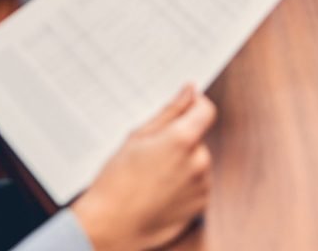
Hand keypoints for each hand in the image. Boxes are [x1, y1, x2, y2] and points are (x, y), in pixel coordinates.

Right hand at [73, 85, 214, 250]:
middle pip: (199, 137)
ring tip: (155, 174)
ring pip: (198, 160)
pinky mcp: (200, 206)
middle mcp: (199, 162)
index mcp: (183, 140)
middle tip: (154, 151)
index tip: (184, 108)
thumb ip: (170, 111)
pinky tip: (161, 190)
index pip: (207, 109)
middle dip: (182, 139)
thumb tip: (189, 91)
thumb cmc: (118, 181)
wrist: (111, 227)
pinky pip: (198, 183)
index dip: (195, 105)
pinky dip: (185, 183)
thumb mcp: (138, 136)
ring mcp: (202, 186)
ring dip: (184, 162)